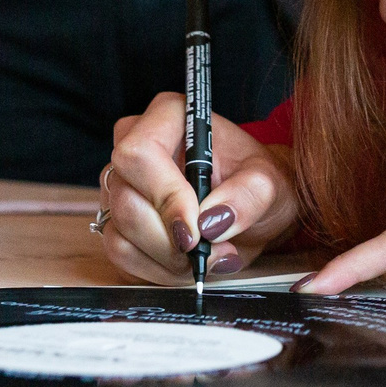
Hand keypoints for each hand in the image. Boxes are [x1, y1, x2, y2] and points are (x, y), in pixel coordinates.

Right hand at [99, 92, 301, 286]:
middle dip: (171, 240)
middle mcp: (134, 144)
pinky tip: (185, 264)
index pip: (139, 153)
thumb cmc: (256, 184)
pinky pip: (120, 254)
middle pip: (126, 200)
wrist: (250, 209)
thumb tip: (212, 220)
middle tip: (212, 251)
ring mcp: (120, 184)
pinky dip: (157, 270)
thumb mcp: (269, 184)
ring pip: (119, 232)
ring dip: (167, 260)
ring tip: (205, 257)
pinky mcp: (116, 219)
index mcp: (168, 117)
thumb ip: (249, 195)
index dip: (165, 196)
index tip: (197, 229)